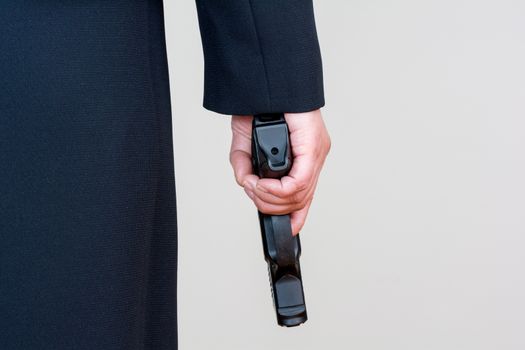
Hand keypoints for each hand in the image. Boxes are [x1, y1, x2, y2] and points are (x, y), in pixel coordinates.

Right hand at [229, 109, 330, 234]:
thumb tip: (246, 184)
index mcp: (302, 159)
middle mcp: (313, 158)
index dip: (297, 217)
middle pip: (300, 201)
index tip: (287, 230)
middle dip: (270, 206)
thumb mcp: (246, 142)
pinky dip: (276, 190)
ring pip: (299, 196)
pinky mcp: (313, 147)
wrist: (267, 79)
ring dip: (269, 198)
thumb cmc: (260, 106)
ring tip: (253, 187)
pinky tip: (261, 184)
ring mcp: (316, 153)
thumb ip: (245, 166)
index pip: (305, 196)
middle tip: (251, 192)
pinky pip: (299, 183)